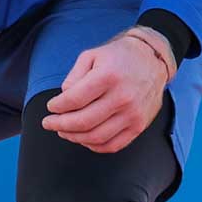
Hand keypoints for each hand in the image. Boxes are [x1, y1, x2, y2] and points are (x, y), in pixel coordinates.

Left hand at [40, 30, 169, 153]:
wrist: (152, 59)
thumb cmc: (118, 57)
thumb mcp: (91, 56)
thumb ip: (74, 77)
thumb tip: (63, 98)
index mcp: (108, 77)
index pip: (75, 99)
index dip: (57, 106)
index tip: (51, 106)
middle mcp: (123, 97)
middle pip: (83, 121)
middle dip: (60, 125)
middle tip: (49, 123)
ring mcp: (133, 114)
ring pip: (96, 137)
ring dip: (74, 137)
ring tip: (63, 131)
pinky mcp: (139, 126)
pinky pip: (113, 145)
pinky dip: (93, 146)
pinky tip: (83, 138)